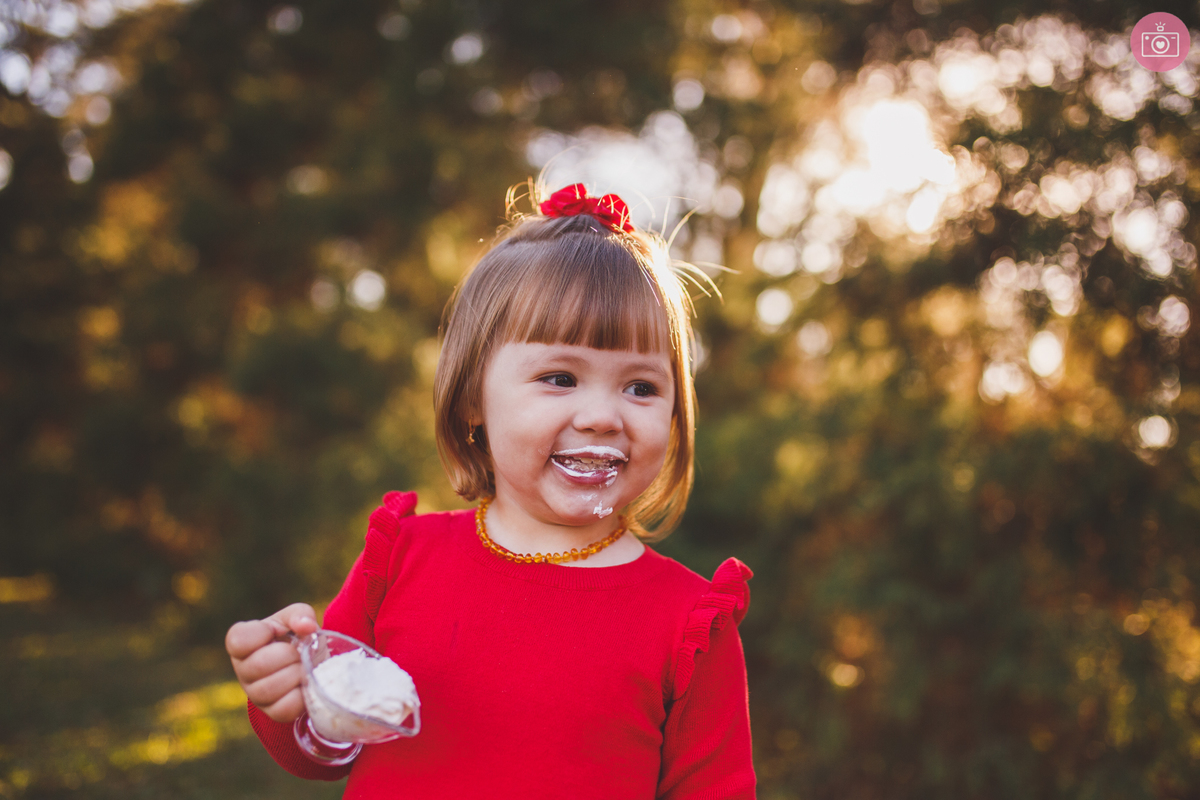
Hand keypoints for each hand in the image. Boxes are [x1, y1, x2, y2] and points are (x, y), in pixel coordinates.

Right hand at [225, 603, 319, 722]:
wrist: (307, 661)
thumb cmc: (294, 635)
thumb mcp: (294, 618)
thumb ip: (299, 614)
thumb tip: (306, 626)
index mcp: (241, 642)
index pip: (238, 641)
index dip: (262, 635)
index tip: (275, 631)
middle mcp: (242, 669)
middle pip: (259, 666)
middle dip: (288, 655)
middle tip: (300, 651)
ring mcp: (255, 693)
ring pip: (270, 689)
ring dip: (296, 674)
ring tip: (304, 666)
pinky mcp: (272, 711)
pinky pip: (284, 708)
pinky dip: (302, 695)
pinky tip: (306, 683)